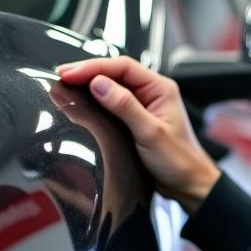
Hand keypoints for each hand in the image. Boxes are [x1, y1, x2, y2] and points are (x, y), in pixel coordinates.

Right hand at [56, 57, 219, 211]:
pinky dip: (95, 100)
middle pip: (115, 72)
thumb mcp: (150, 133)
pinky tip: (82, 100)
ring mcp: (144, 105)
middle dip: (87, 72)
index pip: (123, 66)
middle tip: (61, 75)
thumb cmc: (179, 161)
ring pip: (112, 86)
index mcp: (161, 88)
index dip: (93, 66)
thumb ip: (125, 106)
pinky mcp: (135, 119)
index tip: (71, 73)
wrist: (189, 184)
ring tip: (66, 84)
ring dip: (89, 84)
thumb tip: (99, 84)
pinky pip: (112, 103)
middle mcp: (153, 92)